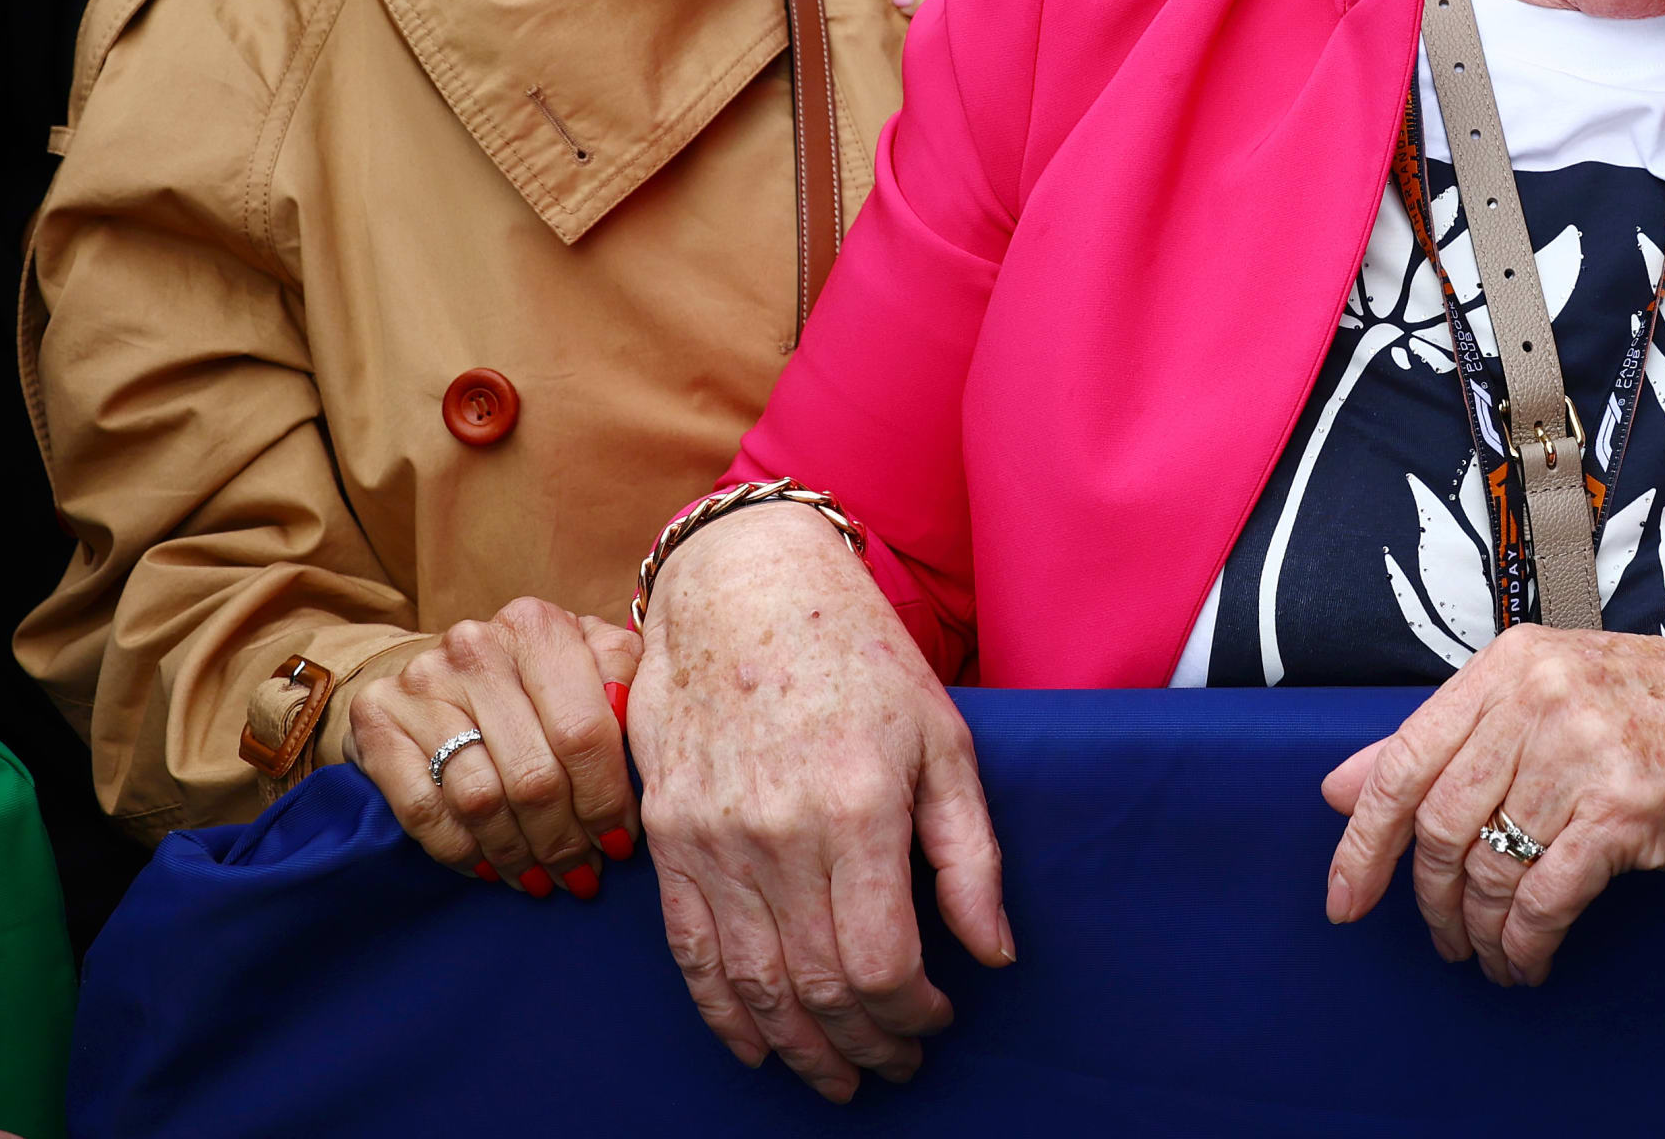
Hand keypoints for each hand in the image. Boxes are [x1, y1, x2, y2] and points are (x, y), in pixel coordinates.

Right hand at [343, 595, 641, 894]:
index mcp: (537, 626)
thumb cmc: (531, 678)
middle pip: (534, 775)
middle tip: (581, 872)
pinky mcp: (377, 721)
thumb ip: (624, 687)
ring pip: (481, 799)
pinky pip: (424, 812)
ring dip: (517, 852)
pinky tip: (490, 867)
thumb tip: (647, 749)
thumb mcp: (586, 664)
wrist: (433, 672)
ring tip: (541, 876)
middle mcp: (475, 647)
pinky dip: (462, 851)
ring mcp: (420, 683)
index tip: (622, 841)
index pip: (584, 732)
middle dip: (565, 838)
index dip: (607, 799)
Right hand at [632, 500, 1011, 1099]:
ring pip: (751, 984)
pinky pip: (690, 952)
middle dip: (863, 1046)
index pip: (878, 963)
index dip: (911, 1015)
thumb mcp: (943, 739)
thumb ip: (970, 855)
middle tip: (895, 1066)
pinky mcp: (670, 836)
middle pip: (815, 988)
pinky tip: (757, 1046)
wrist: (743, 589)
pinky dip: (724, 1012)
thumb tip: (994, 955)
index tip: (939, 1021)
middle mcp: (776, 834)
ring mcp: (712, 838)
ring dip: (797, 1049)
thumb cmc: (858, 656)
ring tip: (838, 1076)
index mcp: (856, 808)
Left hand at [1321, 615, 1664, 985]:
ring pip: (1490, 868)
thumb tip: (1339, 785)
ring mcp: (1583, 751)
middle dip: (1429, 901)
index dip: (1360, 843)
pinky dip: (1526, 943)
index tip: (1343, 898)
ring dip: (1481, 931)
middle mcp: (1538, 699)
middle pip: (1439, 825)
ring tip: (1491, 953)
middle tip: (1440, 937)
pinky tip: (1529, 960)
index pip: (1401, 762)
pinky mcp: (1626, 808)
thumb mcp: (1550, 697)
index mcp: (1509, 665)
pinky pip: (1544, 897)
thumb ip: (1446, 739)